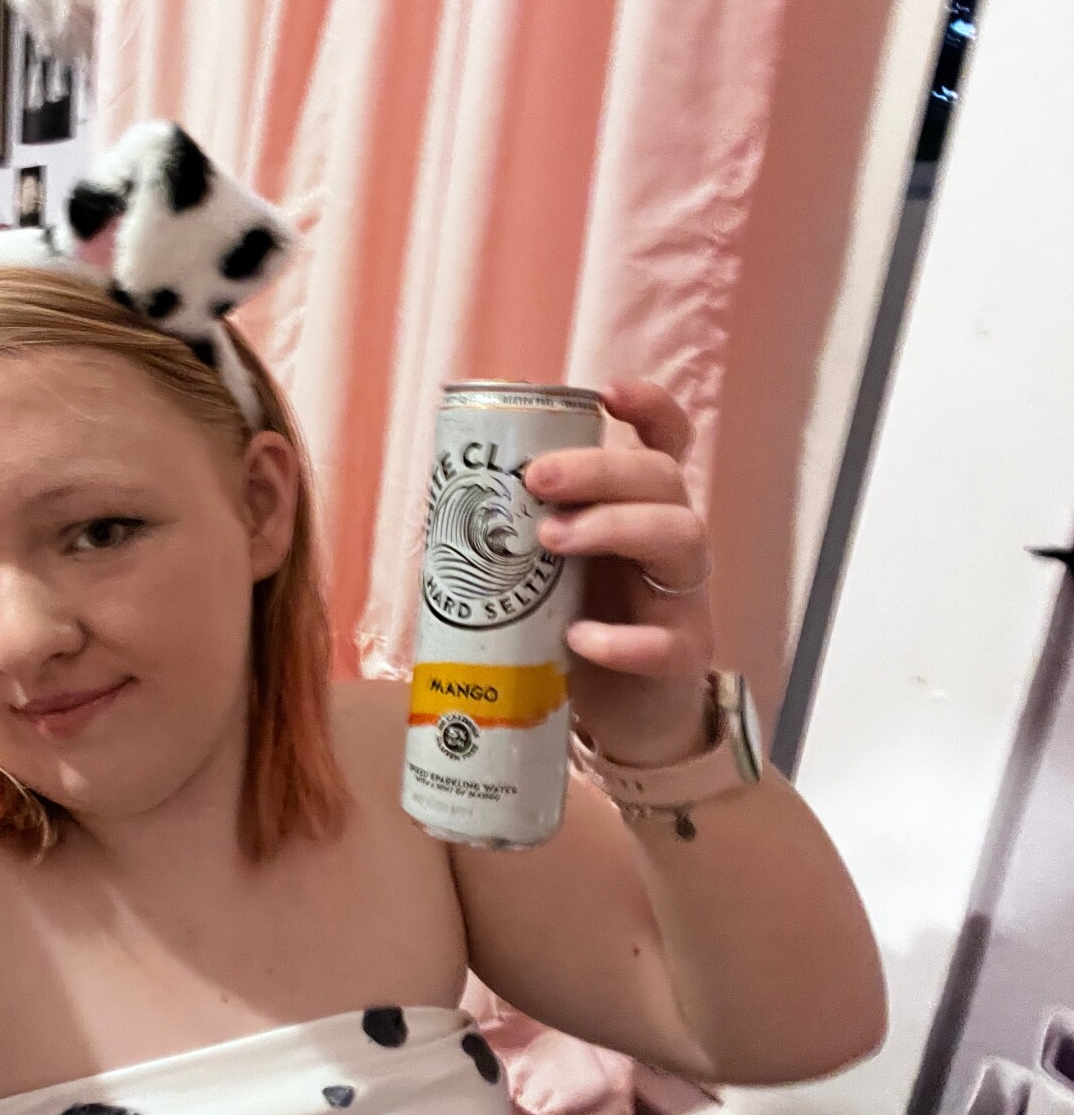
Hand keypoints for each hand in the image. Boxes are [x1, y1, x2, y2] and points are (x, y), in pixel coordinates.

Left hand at [524, 382, 714, 766]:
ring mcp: (683, 598)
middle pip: (662, 477)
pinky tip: (579, 637)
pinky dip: (622, 637)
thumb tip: (431, 508)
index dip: (649, 407)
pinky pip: (666, 640)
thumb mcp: (547, 574)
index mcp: (638, 510)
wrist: (623, 721)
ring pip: (680, 536)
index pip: (665, 443)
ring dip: (613, 527)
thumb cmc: (576, 630)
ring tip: (550, 541)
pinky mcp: (682, 656)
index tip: (607, 393)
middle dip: (599, 469)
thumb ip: (513, 539)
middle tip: (537, 480)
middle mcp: (670, 541)